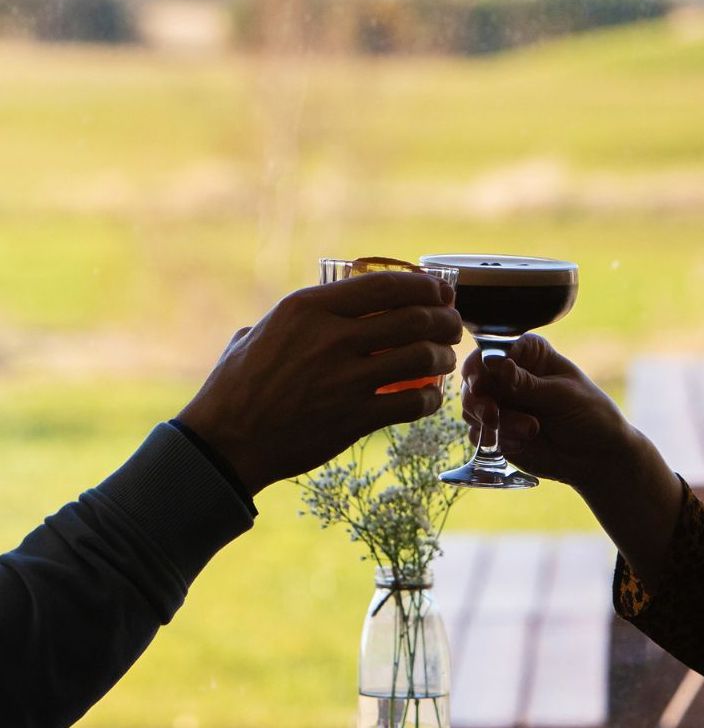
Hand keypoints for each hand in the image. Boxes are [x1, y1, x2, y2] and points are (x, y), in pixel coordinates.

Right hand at [177, 272, 462, 494]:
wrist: (225, 442)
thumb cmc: (236, 386)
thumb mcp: (260, 332)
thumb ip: (297, 317)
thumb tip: (325, 307)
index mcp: (308, 307)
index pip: (386, 285)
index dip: (425, 285)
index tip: (442, 290)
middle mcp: (331, 337)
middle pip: (413, 318)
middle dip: (444, 319)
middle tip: (453, 325)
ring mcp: (345, 379)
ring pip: (420, 357)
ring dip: (443, 357)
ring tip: (446, 358)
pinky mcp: (354, 418)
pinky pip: (411, 403)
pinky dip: (430, 400)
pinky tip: (431, 400)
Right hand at [462, 334, 683, 591]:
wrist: (599, 458)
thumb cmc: (590, 415)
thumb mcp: (561, 396)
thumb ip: (525, 383)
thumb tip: (492, 361)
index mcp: (528, 354)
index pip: (492, 350)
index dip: (482, 366)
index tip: (483, 383)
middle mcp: (509, 376)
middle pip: (474, 379)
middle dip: (479, 399)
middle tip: (492, 413)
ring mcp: (501, 404)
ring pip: (473, 408)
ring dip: (494, 423)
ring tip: (530, 430)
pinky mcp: (496, 431)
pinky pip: (478, 434)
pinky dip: (496, 440)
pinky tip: (524, 443)